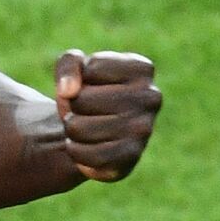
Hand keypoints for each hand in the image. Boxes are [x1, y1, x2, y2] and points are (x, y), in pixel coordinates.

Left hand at [55, 50, 161, 181]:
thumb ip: (69, 63)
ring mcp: (144, 129)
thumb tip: (69, 91)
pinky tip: (85, 145)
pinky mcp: (132, 157)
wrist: (89, 130)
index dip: (79, 76)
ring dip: (71, 128)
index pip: (93, 68)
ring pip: (79, 128)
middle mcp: (151, 97)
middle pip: (82, 100)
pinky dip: (75, 150)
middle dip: (73, 105)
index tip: (90, 81)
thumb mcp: (74, 65)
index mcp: (141, 68)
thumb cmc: (85, 91)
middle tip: (84, 108)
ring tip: (84, 125)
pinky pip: (88, 155)